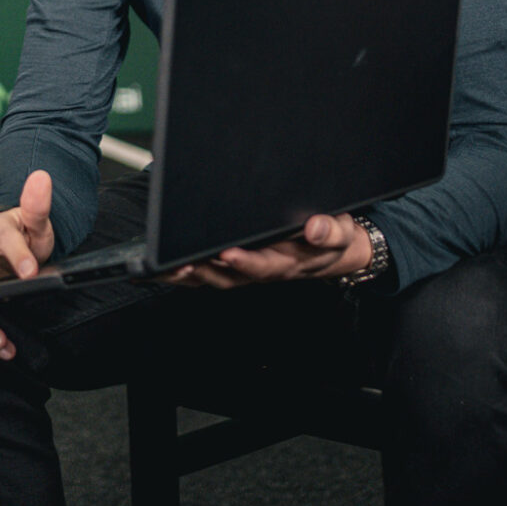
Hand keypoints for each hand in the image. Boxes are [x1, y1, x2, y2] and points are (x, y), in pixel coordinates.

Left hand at [165, 213, 372, 289]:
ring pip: (215, 277)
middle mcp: (265, 269)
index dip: (246, 262)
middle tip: (182, 263)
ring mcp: (249, 268)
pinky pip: (209, 272)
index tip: (227, 253)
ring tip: (165, 267)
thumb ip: (331, 231)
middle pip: (231, 277)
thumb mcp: (341, 231)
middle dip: (206, 271)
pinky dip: (188, 272)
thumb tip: (315, 228)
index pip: (264, 265)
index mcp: (290, 263)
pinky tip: (164, 266)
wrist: (331, 243)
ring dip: (191, 275)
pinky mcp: (237, 264)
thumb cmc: (332, 235)